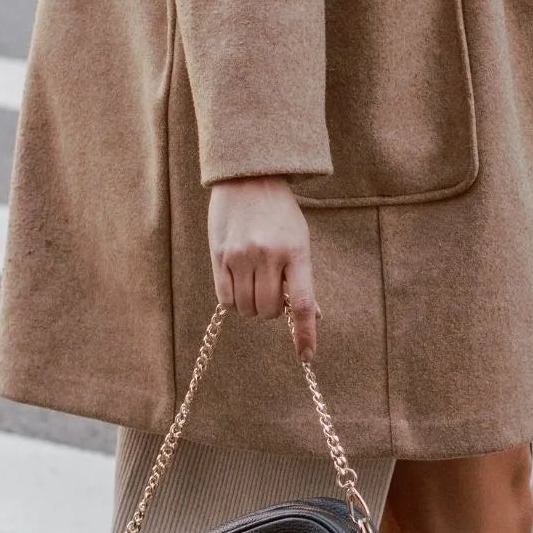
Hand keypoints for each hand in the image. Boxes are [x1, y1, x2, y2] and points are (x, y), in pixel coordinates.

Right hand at [207, 176, 318, 360]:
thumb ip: (302, 279)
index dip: (306, 334)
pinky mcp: (219, 255)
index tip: (307, 356)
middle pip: (270, 311)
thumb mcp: (299, 241)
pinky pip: (226, 300)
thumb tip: (313, 317)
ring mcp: (241, 256)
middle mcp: (268, 255)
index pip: (303, 304)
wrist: (248, 176)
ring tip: (254, 284)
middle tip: (271, 291)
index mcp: (296, 252)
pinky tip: (238, 285)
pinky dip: (234, 302)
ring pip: (247, 309)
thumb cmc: (279, 214)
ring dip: (252, 307)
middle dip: (272, 310)